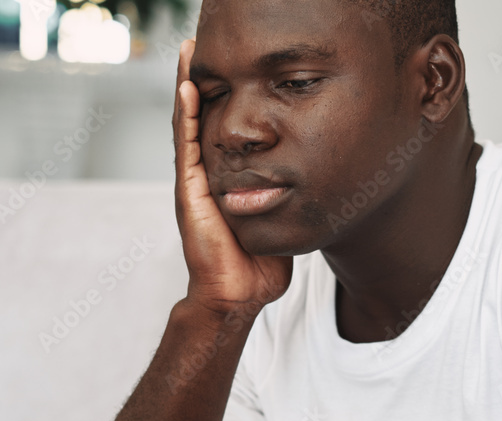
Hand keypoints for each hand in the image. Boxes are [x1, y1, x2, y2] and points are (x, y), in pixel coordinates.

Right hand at [173, 39, 292, 314]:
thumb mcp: (278, 219)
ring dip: (188, 86)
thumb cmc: (258, 266)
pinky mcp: (189, 192)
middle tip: (203, 44)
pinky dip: (187, 114)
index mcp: (225, 180)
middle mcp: (205, 176)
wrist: (237, 295)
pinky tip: (190, 86)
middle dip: (202, 81)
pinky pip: (187, 145)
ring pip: (189, 123)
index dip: (224, 98)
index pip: (221, 130)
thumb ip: (286, 198)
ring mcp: (193, 182)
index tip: (234, 67)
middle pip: (201, 117)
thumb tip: (315, 182)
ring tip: (190, 51)